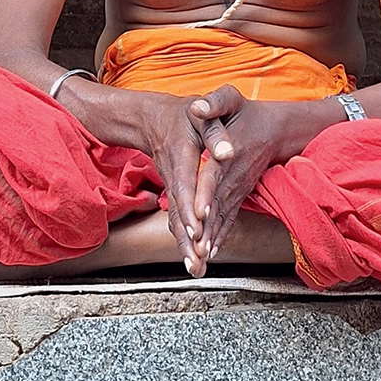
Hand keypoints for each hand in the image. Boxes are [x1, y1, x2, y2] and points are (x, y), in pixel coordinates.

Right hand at [131, 94, 214, 274]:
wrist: (153, 119)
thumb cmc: (186, 114)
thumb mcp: (201, 112)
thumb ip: (215, 131)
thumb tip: (228, 153)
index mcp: (182, 153)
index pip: (184, 182)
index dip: (189, 204)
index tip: (198, 224)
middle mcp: (173, 174)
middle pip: (177, 208)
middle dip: (186, 235)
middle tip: (195, 260)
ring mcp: (171, 186)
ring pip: (175, 218)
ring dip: (184, 245)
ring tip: (195, 269)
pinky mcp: (174, 194)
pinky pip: (177, 219)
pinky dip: (184, 240)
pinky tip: (194, 260)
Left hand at [186, 86, 315, 261]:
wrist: (278, 129)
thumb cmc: (248, 113)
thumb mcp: (232, 99)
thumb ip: (214, 102)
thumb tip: (196, 106)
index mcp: (229, 153)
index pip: (214, 175)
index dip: (206, 193)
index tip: (199, 213)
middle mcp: (234, 175)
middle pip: (217, 204)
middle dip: (205, 227)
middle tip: (194, 249)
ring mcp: (238, 187)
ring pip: (223, 216)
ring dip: (211, 238)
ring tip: (199, 259)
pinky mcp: (240, 194)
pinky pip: (229, 218)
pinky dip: (219, 236)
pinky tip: (210, 253)